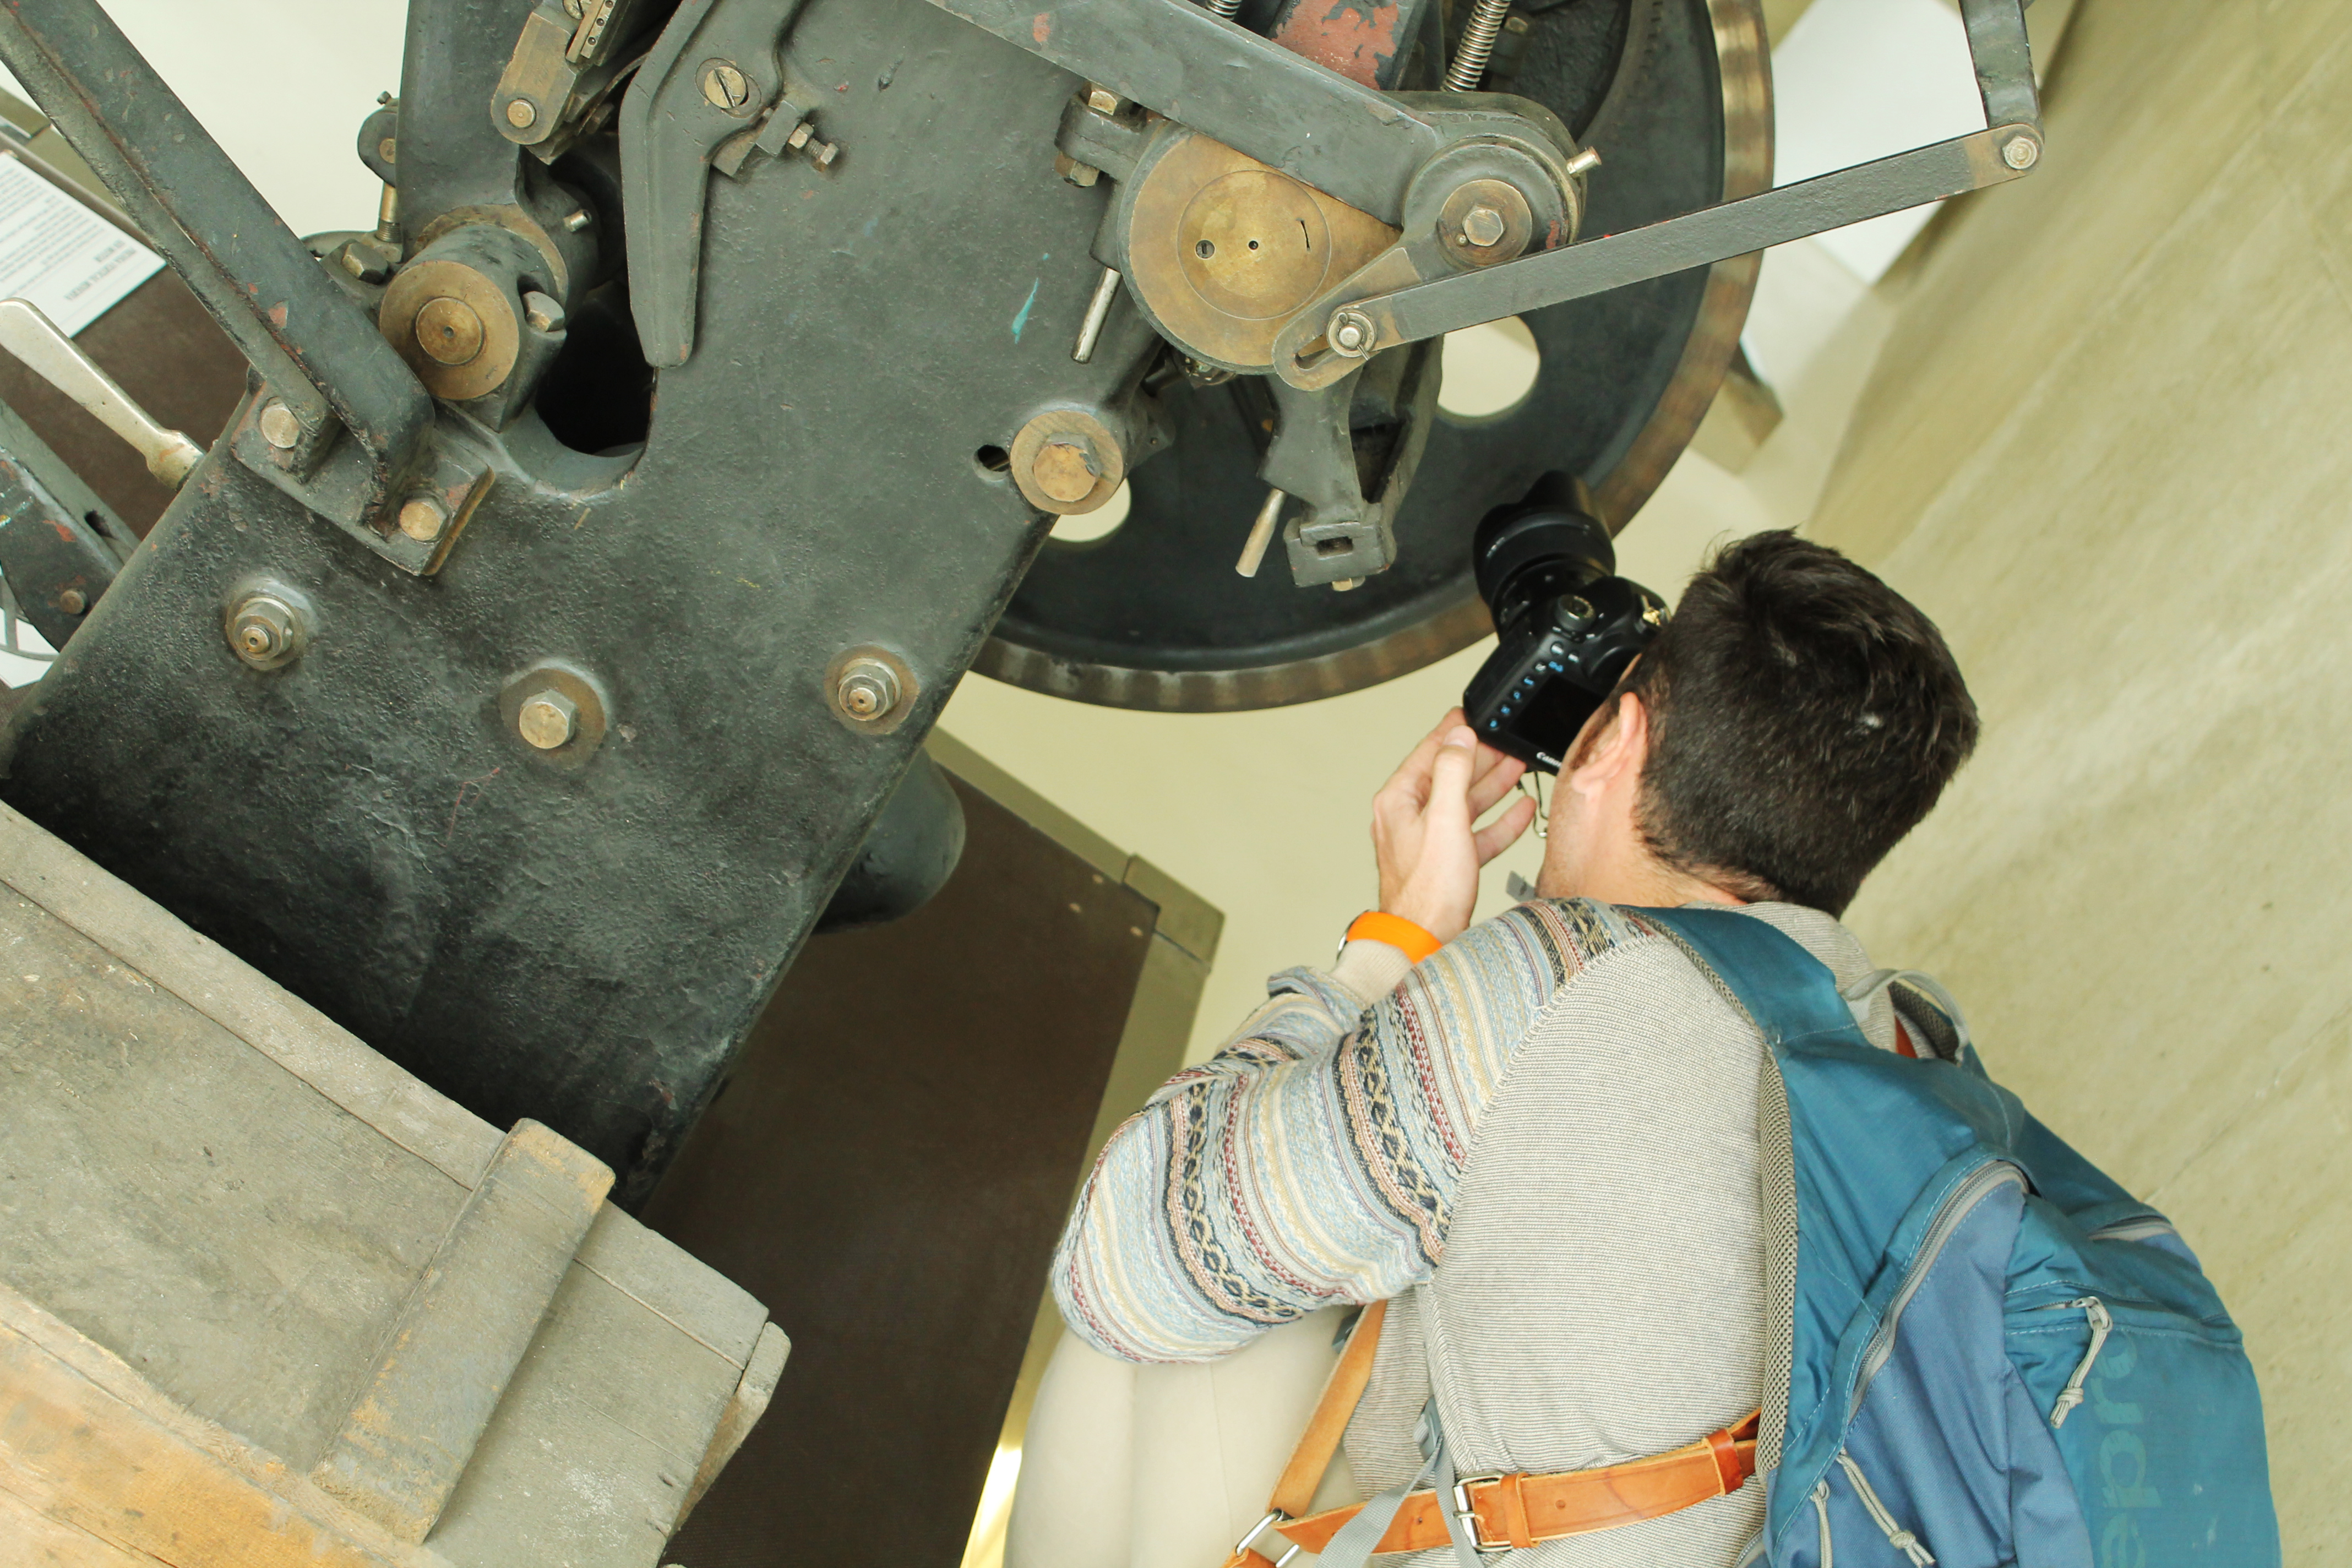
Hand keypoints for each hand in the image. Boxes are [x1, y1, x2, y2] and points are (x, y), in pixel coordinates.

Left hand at [1371, 708, 1536, 943]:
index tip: (1471, 713)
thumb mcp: (1445, 818)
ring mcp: (1427, 840)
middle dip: (1480, 757)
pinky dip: (1497, 822)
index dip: (1453, 730)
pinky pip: (1474, 833)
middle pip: (1449, 775)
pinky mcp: (1445, 862)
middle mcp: (1409, 817)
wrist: (1424, 940)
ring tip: (1517, 767)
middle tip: (1505, 742)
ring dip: (1493, 785)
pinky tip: (1520, 812)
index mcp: (1400, 800)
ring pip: (1464, 803)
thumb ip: (1453, 771)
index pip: (1429, 752)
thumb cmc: (1427, 889)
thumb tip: (1459, 735)